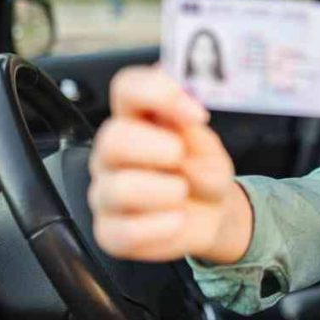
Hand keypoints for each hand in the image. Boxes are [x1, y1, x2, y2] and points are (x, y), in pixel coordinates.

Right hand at [87, 65, 252, 263]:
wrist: (212, 215)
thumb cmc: (203, 172)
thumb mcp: (209, 149)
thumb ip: (194, 133)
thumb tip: (184, 120)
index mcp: (137, 120)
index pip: (126, 88)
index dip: (156, 92)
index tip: (194, 112)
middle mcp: (113, 154)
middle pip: (111, 138)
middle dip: (155, 147)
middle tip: (181, 156)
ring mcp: (107, 193)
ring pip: (118, 188)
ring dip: (163, 191)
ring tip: (182, 192)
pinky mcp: (110, 232)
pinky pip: (125, 231)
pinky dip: (162, 226)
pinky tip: (176, 219)